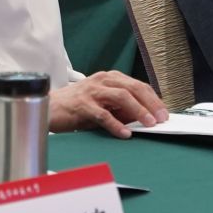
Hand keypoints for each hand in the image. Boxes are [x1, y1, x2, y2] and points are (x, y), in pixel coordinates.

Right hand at [47, 72, 168, 137]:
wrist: (48, 108)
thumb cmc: (76, 106)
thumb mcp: (103, 104)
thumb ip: (122, 108)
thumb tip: (143, 117)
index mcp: (110, 78)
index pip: (138, 85)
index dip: (153, 98)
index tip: (164, 112)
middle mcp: (103, 81)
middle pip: (133, 88)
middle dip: (151, 103)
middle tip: (161, 118)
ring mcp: (92, 91)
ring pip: (121, 97)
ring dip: (138, 111)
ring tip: (149, 124)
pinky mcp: (82, 105)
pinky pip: (103, 115)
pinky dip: (116, 125)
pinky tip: (125, 133)